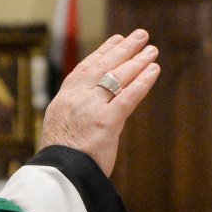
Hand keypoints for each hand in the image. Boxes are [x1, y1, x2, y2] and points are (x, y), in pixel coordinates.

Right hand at [39, 31, 159, 175]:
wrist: (57, 176)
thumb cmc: (63, 157)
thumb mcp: (63, 127)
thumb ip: (80, 112)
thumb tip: (100, 105)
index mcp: (64, 98)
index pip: (86, 68)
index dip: (104, 52)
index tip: (118, 39)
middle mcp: (76, 98)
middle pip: (104, 67)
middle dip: (124, 49)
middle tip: (141, 36)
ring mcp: (90, 108)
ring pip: (117, 78)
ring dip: (137, 62)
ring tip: (152, 50)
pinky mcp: (105, 122)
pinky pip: (128, 97)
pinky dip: (142, 83)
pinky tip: (154, 71)